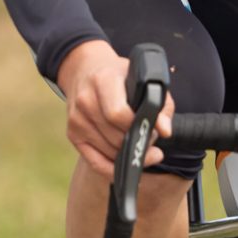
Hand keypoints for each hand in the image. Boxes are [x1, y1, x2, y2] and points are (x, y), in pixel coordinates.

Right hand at [56, 40, 173, 178]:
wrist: (85, 69)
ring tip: (138, 143)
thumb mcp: (142, 79)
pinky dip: (114, 168)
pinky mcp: (72, 133)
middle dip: (137, 143)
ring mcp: (76, 118)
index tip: (154, 131)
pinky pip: (95, 162)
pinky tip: (127, 163)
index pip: (117, 113)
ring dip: (128, 154)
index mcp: (103, 80)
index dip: (137, 127)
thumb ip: (159, 104)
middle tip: (150, 139)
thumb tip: (165, 131)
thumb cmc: (119, 76)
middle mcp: (85, 99)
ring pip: (109, 152)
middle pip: (115, 137)